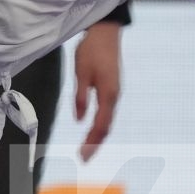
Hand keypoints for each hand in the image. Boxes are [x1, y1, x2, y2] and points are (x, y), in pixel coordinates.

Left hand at [72, 22, 121, 160]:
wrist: (105, 34)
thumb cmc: (90, 51)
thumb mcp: (81, 73)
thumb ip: (81, 97)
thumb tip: (79, 120)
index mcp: (108, 94)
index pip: (101, 125)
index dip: (92, 142)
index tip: (83, 156)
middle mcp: (115, 96)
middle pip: (106, 126)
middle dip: (95, 143)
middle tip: (83, 158)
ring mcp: (114, 93)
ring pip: (107, 120)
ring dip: (97, 135)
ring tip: (87, 149)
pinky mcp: (111, 88)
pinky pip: (107, 112)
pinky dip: (100, 124)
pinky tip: (93, 130)